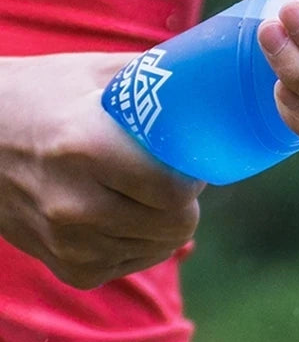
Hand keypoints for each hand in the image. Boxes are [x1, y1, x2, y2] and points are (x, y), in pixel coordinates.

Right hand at [0, 53, 204, 287]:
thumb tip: (214, 81)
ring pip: (158, 250)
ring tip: (144, 192)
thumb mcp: (97, 74)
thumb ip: (155, 81)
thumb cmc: (42, 94)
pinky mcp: (64, 266)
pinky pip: (129, 264)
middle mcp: (73, 204)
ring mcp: (65, 241)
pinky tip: (124, 214)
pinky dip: (139, 243)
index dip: (193, 177)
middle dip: (186, 202)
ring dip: (165, 224)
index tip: (188, 161)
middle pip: (174, 226)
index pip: (175, 193)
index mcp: (87, 149)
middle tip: (172, 178)